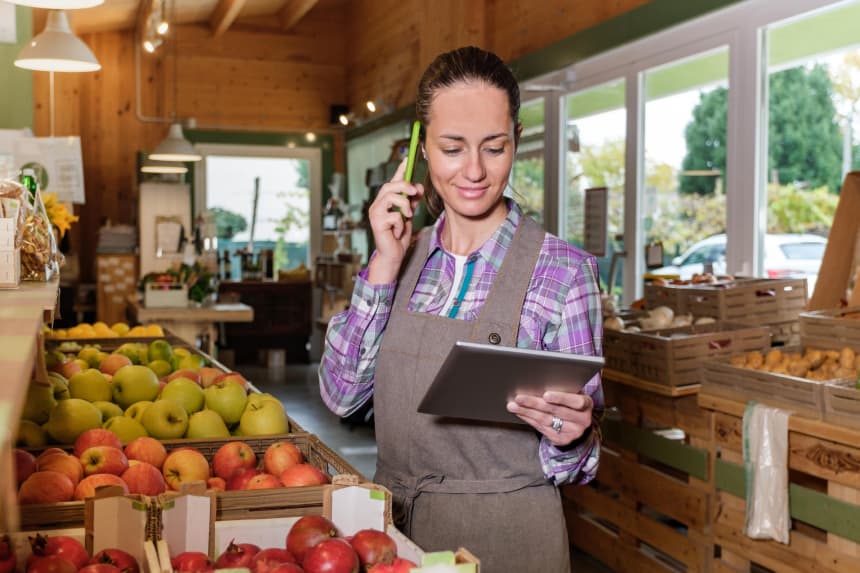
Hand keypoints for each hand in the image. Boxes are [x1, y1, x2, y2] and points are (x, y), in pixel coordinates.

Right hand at [366, 158, 423, 283]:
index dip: (400, 169)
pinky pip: (394, 215)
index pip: (393, 181)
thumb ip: (412, 201)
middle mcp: (378, 204)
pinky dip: (401, 223)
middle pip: (390, 185)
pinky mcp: (376, 222)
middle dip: (405, 186)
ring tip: (408, 216)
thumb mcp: (409, 215)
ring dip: (404, 205)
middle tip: (415, 192)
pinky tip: (398, 231)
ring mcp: (375, 212)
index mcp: (386, 200)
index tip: (408, 158)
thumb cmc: (399, 236)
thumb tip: (418, 187)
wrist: (393, 255)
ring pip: (391, 197)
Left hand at [507, 391, 592, 446]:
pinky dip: (529, 420)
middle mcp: (582, 420)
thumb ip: (563, 388)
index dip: (561, 398)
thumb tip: (539, 380)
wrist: (579, 424)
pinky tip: (520, 413)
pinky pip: (542, 429)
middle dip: (535, 404)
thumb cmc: (572, 402)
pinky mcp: (561, 440)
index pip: (576, 401)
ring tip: (513, 405)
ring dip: (527, 412)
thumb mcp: (573, 393)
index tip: (546, 394)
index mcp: (587, 404)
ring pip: (546, 421)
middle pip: (556, 411)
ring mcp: (572, 432)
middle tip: (519, 398)